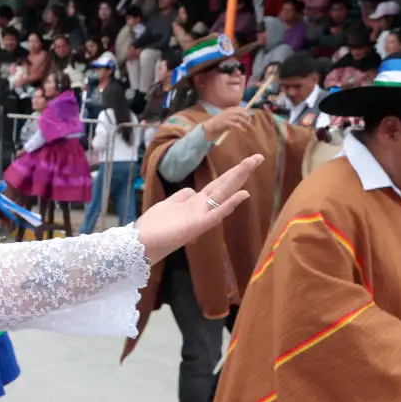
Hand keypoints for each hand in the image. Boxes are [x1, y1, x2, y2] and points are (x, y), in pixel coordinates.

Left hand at [136, 154, 262, 262]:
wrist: (140, 244)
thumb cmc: (153, 227)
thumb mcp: (168, 205)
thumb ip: (182, 197)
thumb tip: (192, 190)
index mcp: (195, 202)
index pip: (218, 184)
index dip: (231, 172)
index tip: (247, 159)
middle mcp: (201, 207)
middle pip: (224, 185)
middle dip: (241, 171)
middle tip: (259, 156)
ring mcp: (201, 216)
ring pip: (223, 194)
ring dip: (238, 179)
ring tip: (253, 164)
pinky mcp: (196, 226)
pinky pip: (216, 214)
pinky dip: (229, 204)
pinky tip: (243, 194)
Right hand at [203, 106, 254, 136]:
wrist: (211, 125)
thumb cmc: (220, 121)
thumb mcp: (228, 116)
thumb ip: (235, 115)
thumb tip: (245, 117)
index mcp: (230, 109)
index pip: (241, 108)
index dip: (246, 112)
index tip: (249, 117)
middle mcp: (230, 112)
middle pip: (242, 112)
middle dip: (247, 117)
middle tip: (249, 121)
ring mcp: (228, 117)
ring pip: (240, 118)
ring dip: (245, 122)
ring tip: (247, 126)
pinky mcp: (226, 123)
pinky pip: (236, 124)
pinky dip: (240, 127)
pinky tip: (243, 130)